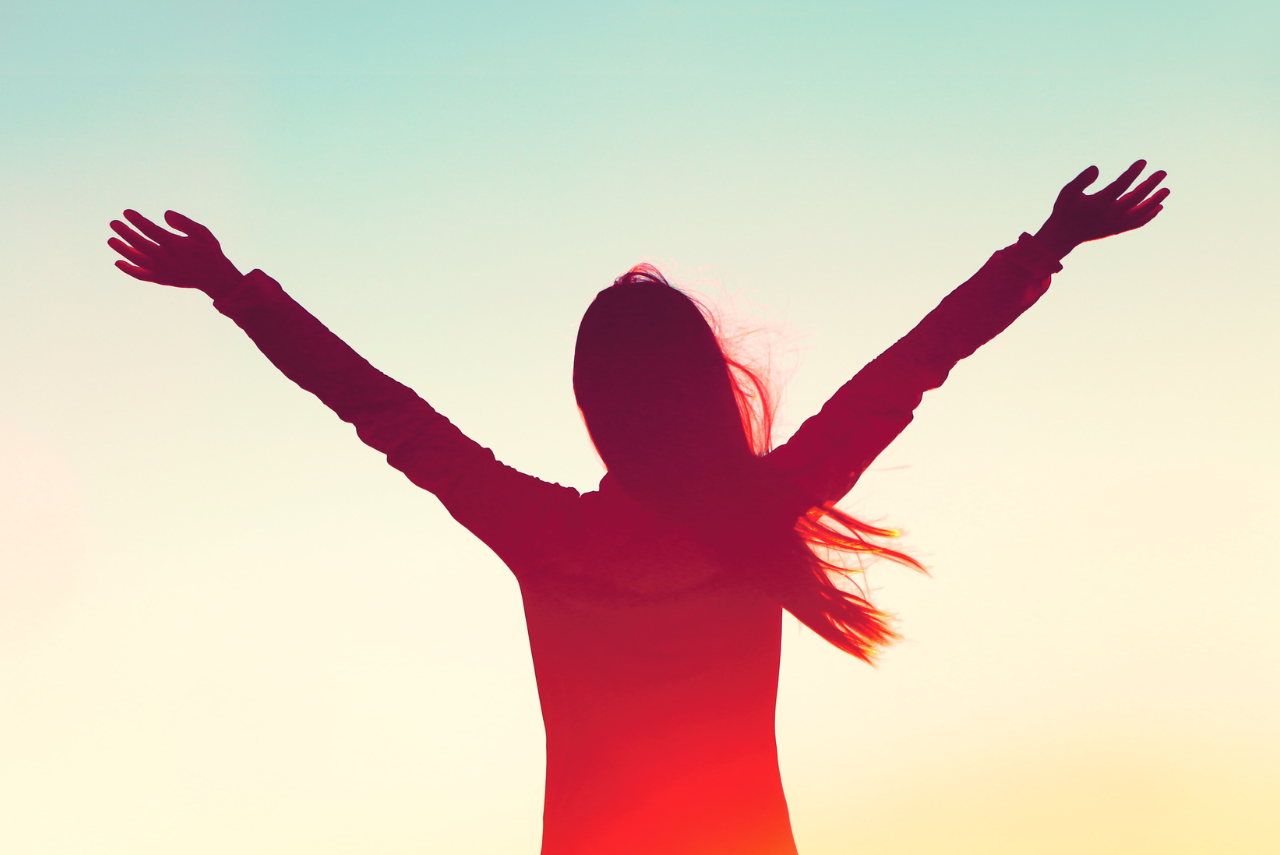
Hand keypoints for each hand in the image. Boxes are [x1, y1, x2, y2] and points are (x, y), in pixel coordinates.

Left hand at [109, 210, 241, 298]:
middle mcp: (166, 258)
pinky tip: (118, 262)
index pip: (150, 230)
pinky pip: (140, 275)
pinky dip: (128, 270)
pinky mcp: (161, 279)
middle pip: (139, 244)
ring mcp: (162, 270)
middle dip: (125, 232)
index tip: (126, 212)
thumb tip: (165, 214)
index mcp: (175, 245)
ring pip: (136, 259)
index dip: (137, 220)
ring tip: (111, 240)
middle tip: (113, 223)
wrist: (215, 278)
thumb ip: (184, 222)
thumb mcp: (203, 233)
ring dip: (122, 250)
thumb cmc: (209, 252)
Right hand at [1034, 160, 1169, 258]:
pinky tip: (1158, 207)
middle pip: (1135, 198)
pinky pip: (1136, 223)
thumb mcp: (1067, 192)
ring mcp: (1114, 224)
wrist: (1063, 235)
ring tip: (1167, 190)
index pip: (1119, 186)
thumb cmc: (1065, 210)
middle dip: (1150, 185)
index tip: (1143, 162)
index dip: (1132, 173)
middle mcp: (1109, 215)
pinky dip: (1148, 216)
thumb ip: (1080, 180)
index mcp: (1097, 204)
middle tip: (1163, 172)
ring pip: (1140, 212)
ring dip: (1154, 201)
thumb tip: (1096, 168)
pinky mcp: (1116, 229)